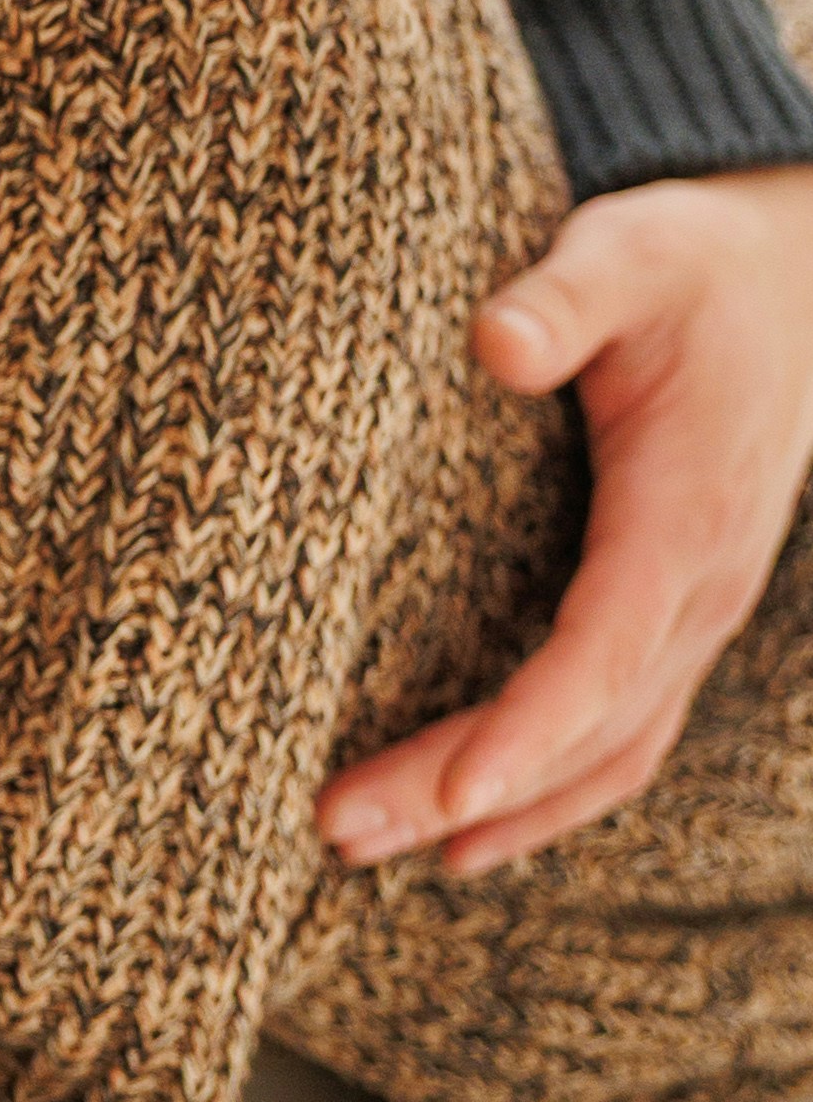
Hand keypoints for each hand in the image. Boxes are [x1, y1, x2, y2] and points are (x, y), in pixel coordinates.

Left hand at [321, 168, 812, 875]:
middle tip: (334, 830)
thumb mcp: (629, 252)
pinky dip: (541, 794)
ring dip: (492, 814)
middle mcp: (700, 588)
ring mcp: (693, 616)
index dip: (529, 731)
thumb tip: (495, 342)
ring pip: (603, 754)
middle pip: (587, 731)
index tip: (446, 796)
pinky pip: (616, 737)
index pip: (606, 651)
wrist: (784, 282)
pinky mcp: (669, 619)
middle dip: (464, 791)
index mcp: (686, 514)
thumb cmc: (687, 266)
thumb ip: (561, 298)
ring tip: (357, 850)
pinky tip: (455, 833)